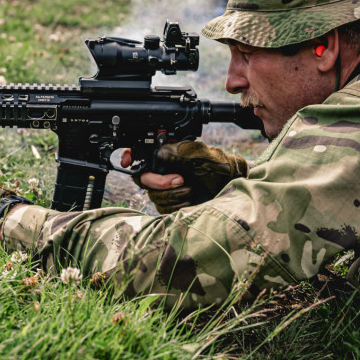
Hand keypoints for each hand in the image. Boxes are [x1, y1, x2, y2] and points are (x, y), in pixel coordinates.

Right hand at [122, 141, 248, 212]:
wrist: (232, 187)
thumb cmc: (219, 166)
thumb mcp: (201, 154)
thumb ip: (180, 152)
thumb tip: (160, 152)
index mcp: (168, 154)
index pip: (141, 154)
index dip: (130, 156)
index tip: (127, 160)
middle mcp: (164, 170)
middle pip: (143, 178)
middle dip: (159, 181)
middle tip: (180, 179)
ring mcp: (167, 188)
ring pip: (153, 195)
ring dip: (173, 194)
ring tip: (191, 189)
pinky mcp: (172, 204)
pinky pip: (163, 208)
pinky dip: (177, 204)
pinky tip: (190, 199)